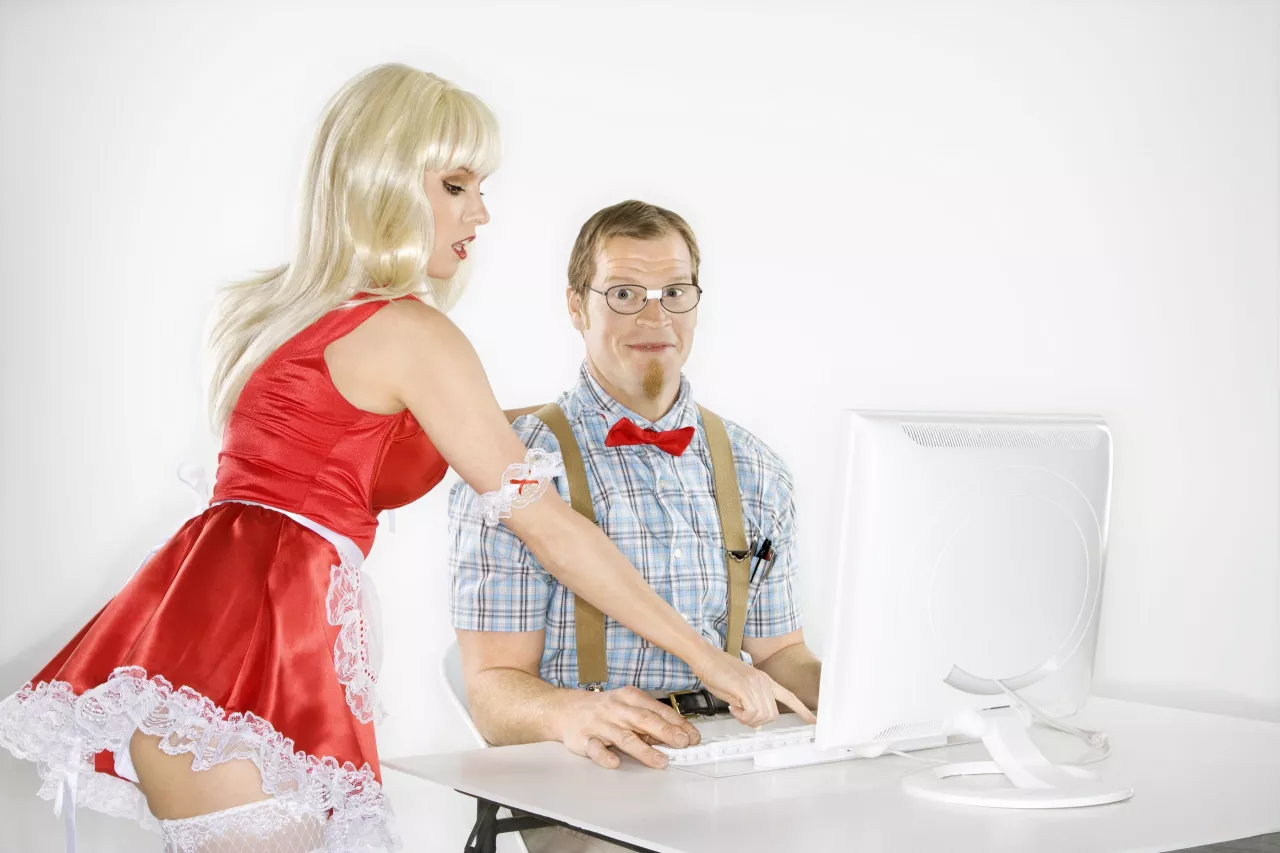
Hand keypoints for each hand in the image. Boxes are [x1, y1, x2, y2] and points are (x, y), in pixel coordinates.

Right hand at [557, 686, 701, 769]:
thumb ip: (649, 719)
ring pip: (624, 737)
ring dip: (645, 750)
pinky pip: (596, 749)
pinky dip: (606, 756)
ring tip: (661, 761)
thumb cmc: (603, 709)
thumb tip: (676, 734)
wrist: (565, 709)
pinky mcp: (584, 738)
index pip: (658, 710)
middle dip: (666, 732)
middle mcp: (616, 709)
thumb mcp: (627, 706)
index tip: (692, 736)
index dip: (677, 724)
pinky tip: (616, 763)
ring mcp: (600, 724)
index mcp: (629, 698)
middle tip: (683, 744)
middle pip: (644, 720)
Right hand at [693, 649, 816, 726]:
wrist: (705, 657)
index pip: (789, 696)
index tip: (813, 720)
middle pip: (773, 714)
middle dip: (757, 721)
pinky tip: (733, 707)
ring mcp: (756, 684)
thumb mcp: (739, 688)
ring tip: (735, 709)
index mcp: (765, 680)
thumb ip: (751, 701)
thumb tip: (756, 721)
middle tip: (741, 715)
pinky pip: (752, 713)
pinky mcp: (745, 688)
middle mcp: (764, 682)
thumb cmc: (718, 671)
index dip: (802, 710)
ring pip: (763, 716)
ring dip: (748, 719)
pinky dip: (742, 716)